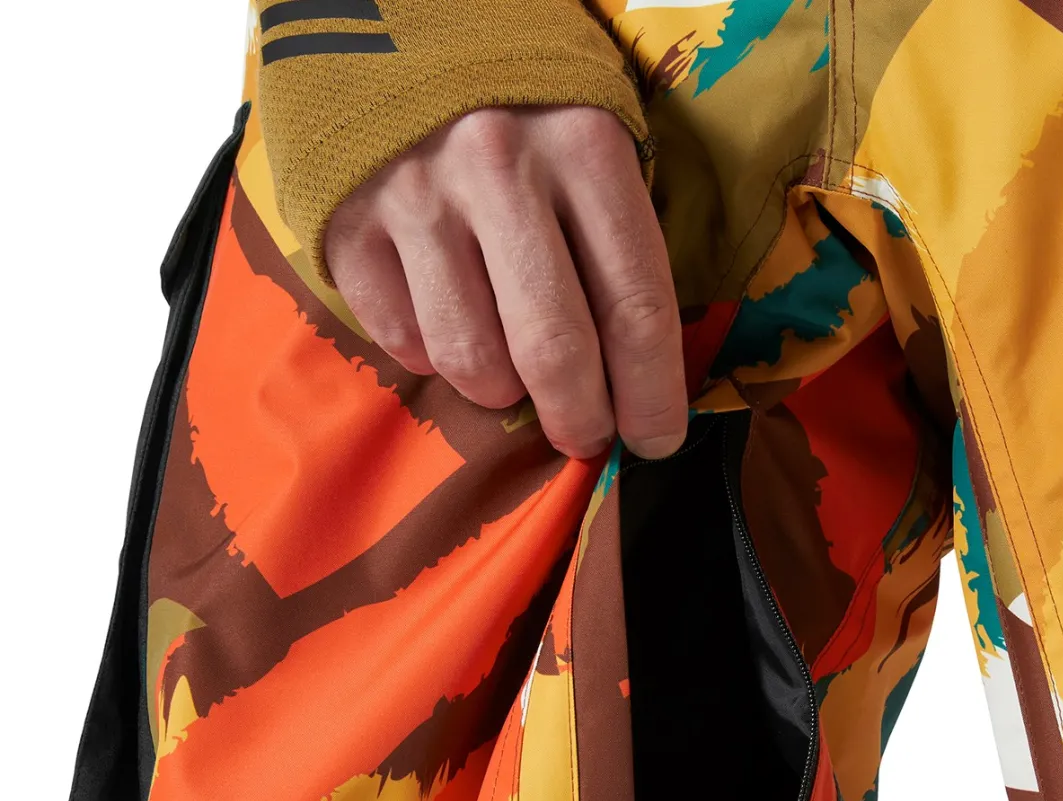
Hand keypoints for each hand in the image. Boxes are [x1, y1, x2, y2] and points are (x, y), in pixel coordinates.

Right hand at [325, 105, 686, 459]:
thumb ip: (615, 238)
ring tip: (513, 371)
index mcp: (585, 146)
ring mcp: (416, 196)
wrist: (391, 18)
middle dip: (580, 418)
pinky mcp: (350, 221)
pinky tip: (448, 322)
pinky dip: (431, 356)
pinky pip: (402, 339)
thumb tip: (635, 372)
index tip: (655, 440)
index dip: (652, 393)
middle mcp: (499, 168)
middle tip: (587, 436)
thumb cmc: (519, 98)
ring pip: (472, 360)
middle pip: (554, 349)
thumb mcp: (593, 134)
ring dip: (502, 392)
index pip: (635, 304)